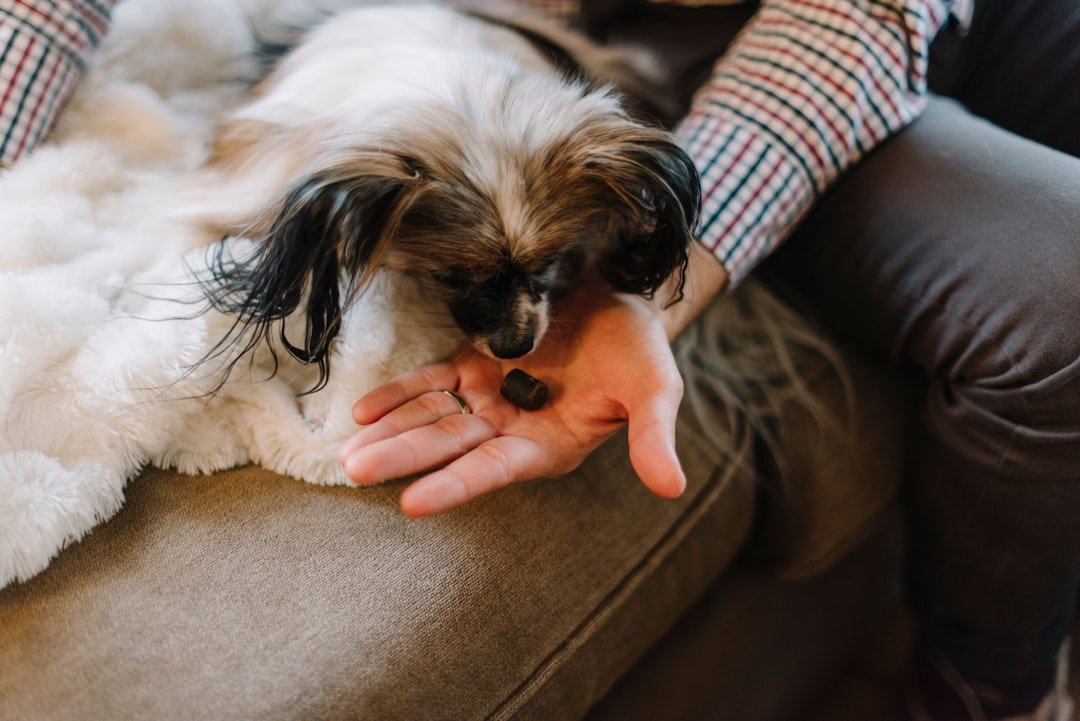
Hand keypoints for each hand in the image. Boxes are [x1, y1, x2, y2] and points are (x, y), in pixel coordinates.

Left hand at [338, 286, 686, 515]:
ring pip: (433, 417)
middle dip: (404, 458)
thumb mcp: (654, 389)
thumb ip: (653, 437)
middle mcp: (510, 426)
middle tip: (356, 471)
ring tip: (347, 451)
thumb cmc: (639, 348)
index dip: (457, 483)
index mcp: (548, 443)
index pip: (494, 468)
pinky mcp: (473, 361)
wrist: (620, 297)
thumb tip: (673, 488)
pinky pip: (431, 381)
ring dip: (392, 432)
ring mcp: (488, 394)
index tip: (414, 502)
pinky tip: (365, 412)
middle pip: (450, 445)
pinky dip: (399, 394)